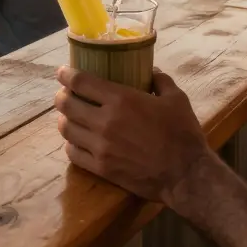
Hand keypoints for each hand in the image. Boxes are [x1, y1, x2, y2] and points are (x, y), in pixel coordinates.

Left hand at [54, 67, 209, 206]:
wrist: (186, 175)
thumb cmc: (183, 134)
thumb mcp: (176, 99)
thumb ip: (160, 81)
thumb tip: (151, 71)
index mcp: (121, 100)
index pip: (81, 82)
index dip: (66, 75)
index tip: (62, 72)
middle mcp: (104, 121)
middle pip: (67, 105)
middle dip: (61, 97)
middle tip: (64, 95)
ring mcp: (100, 147)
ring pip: (66, 129)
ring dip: (63, 120)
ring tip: (67, 117)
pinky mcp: (101, 168)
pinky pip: (73, 154)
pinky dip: (70, 145)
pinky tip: (75, 142)